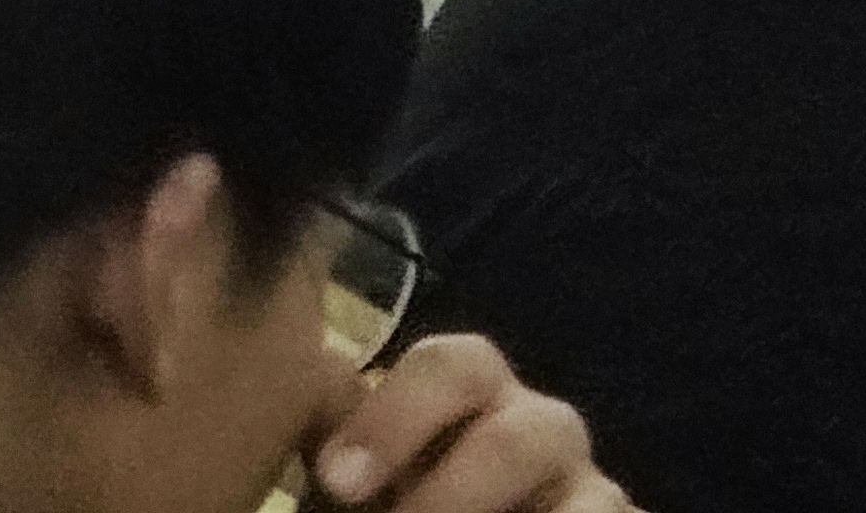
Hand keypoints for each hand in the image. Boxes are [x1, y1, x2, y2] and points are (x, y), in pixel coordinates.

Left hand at [306, 334, 627, 512]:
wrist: (431, 509)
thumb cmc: (387, 499)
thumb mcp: (353, 475)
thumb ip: (339, 444)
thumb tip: (271, 397)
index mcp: (469, 390)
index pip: (452, 365)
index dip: (395, 420)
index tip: (337, 481)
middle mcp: (537, 425)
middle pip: (521, 434)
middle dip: (456, 492)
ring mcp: (589, 485)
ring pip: (594, 495)